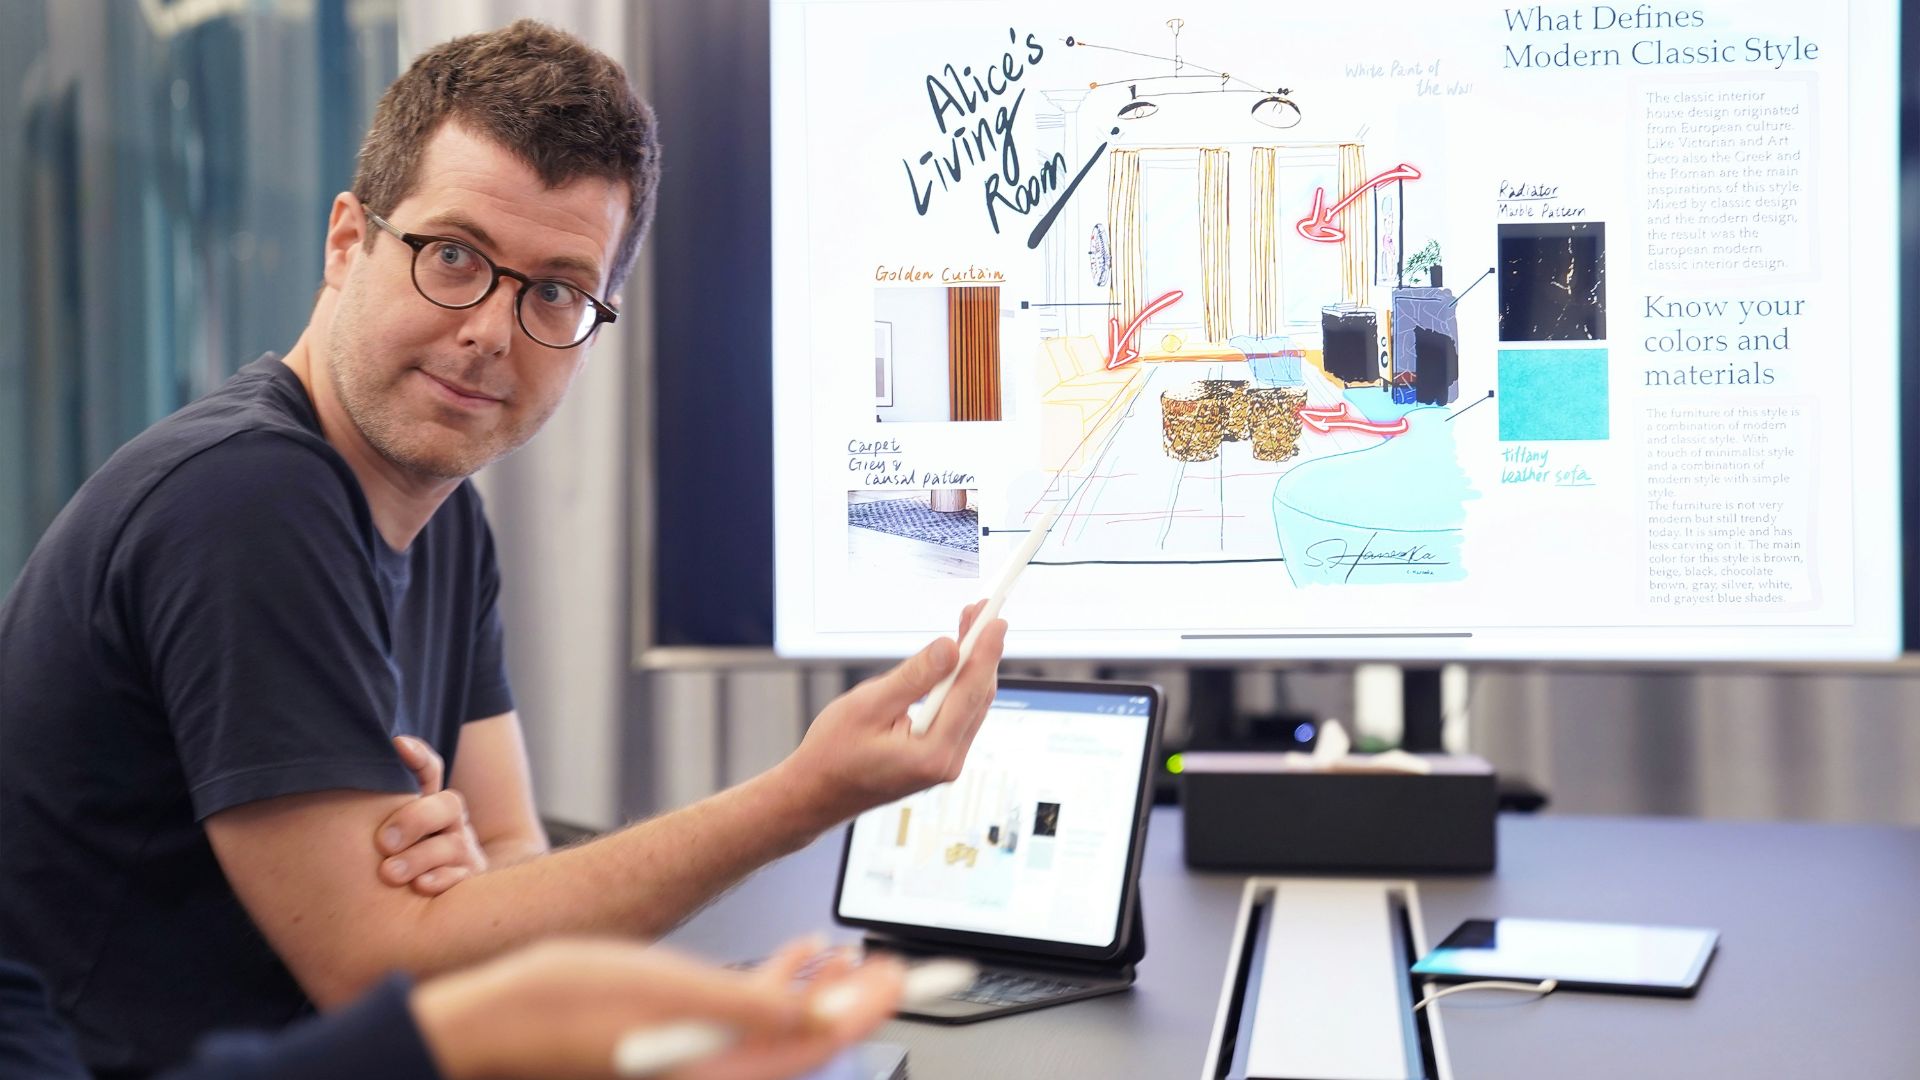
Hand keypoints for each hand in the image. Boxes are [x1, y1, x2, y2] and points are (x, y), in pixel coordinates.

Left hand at [376, 735, 488, 895]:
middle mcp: (450, 822)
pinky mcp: (468, 878)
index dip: (418, 756)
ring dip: (418, 858)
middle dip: (415, 820)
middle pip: (447, 805)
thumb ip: (373, 808)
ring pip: (451, 845)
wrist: (450, 891)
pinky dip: (440, 880)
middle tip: (383, 842)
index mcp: (429, 803)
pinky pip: (461, 877)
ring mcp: (463, 850)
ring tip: (389, 873)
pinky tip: (419, 886)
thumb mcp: (391, 827)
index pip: (429, 770)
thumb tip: (331, 776)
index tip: (399, 745)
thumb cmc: (405, 856)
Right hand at [410, 935, 904, 1079]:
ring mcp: (699, 1061)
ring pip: (783, 1030)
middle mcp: (713, 1076)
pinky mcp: (684, 1044)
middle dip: (855, 1003)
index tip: (902, 976)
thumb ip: (756, 1005)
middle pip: (808, 1043)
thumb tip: (828, 1012)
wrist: (496, 1014)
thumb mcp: (673, 990)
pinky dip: (779, 990)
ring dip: (821, 992)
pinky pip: (749, 1024)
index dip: (868, 1010)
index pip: (816, 1047)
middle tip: (896, 966)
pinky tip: (797, 959)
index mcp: (717, 1076)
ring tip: (850, 956)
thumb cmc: (566, 1004)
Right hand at [779, 600, 1007, 825]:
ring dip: (971, 665)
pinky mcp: (937, 758)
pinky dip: (958, 684)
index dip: (985, 651)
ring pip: (970, 705)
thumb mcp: (868, 705)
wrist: (816, 793)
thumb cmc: (833, 753)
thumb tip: (950, 648)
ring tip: (970, 627)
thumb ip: (913, 677)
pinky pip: (958, 715)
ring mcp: (944, 763)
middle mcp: (947, 763)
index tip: (996, 619)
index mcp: (932, 754)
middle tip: (981, 612)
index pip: (969, 693)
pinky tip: (955, 661)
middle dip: (981, 651)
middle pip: (977, 697)